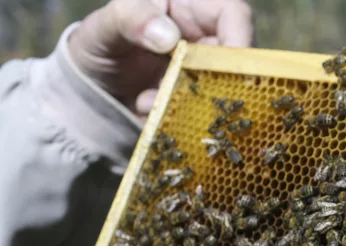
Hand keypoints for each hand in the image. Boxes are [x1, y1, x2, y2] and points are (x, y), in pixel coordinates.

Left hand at [68, 0, 253, 117]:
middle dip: (213, 81)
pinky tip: (145, 108)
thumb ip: (130, 20)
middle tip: (181, 92)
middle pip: (239, 60)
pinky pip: (206, 116)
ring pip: (224, 92)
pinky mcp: (199, 103)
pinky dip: (179, 117)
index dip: (241, 39)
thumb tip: (168, 35)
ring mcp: (206, 74)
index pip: (235, 15)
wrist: (88, 85)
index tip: (227, 68)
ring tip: (146, 100)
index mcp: (193, 7)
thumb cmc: (98, 42)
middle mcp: (208, 40)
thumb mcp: (104, 27)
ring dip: (190, 103)